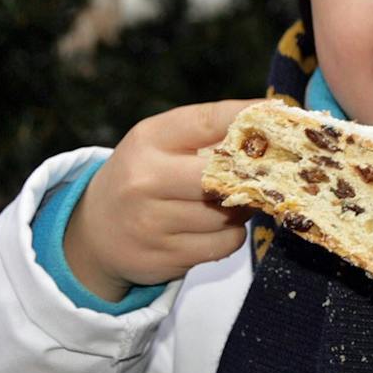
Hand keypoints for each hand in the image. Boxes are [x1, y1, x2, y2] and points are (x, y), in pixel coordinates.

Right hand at [63, 99, 257, 302]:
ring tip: (227, 202)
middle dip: (250, 176)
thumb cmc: (142, 178)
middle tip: (262, 174)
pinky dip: (230, 235)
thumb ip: (208, 132)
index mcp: (148, 141)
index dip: (249, 117)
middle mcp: (145, 180)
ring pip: (229, 215)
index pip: (208, 120)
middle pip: (223, 176)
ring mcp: (152, 223)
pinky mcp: (164, 258)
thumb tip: (272, 120)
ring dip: (241, 209)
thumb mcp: (159, 144)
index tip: (279, 114)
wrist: (93, 233)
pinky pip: (225, 244)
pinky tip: (214, 228)